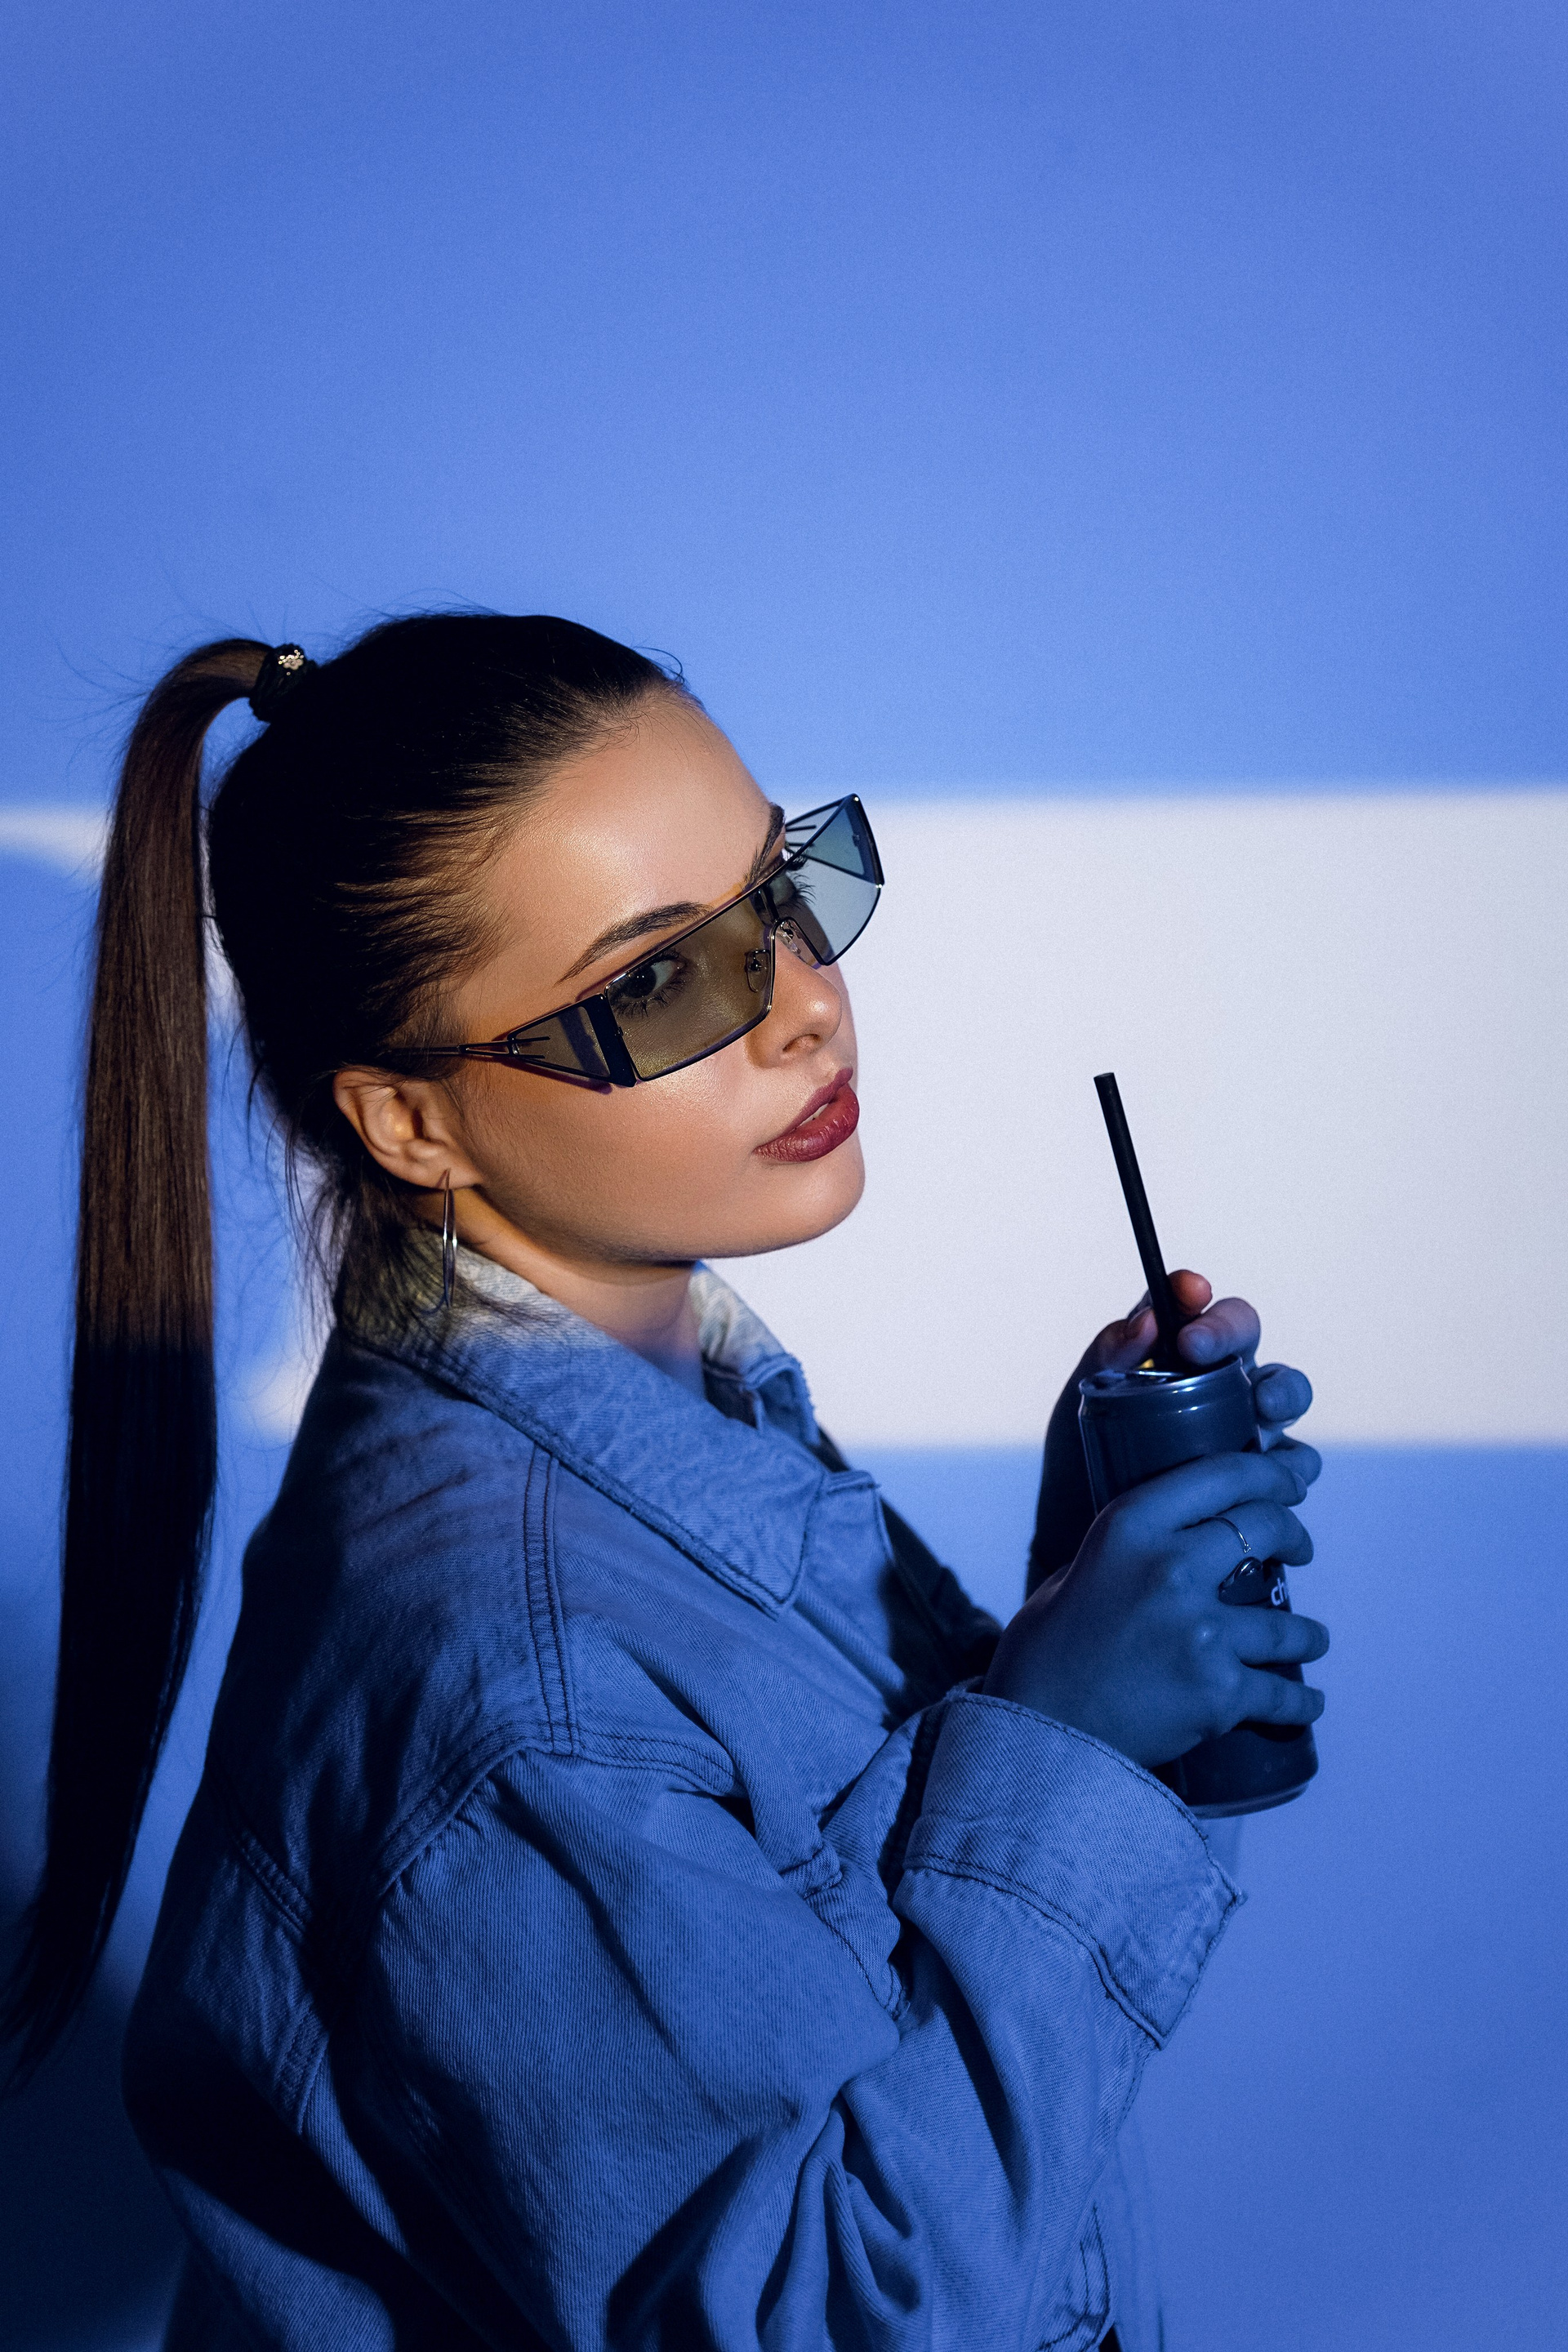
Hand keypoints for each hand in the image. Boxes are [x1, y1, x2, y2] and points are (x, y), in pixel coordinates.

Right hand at [987, 1444, 1328, 1766]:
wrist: (1037, 1734)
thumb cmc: (1046, 1653)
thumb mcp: (1075, 1574)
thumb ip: (1125, 1555)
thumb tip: (1171, 1545)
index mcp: (1130, 1527)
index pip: (1224, 1474)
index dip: (1273, 1471)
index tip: (1295, 1478)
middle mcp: (1171, 1567)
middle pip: (1266, 1527)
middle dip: (1294, 1535)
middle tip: (1300, 1550)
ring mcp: (1200, 1630)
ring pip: (1287, 1622)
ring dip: (1307, 1633)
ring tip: (1310, 1638)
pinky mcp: (1218, 1691)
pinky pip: (1282, 1693)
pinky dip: (1300, 1703)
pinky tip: (1308, 1703)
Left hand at [1027, 1271, 1312, 1590]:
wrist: (1089, 1547)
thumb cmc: (1084, 1467)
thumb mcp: (1083, 1408)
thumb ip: (1108, 1358)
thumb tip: (1148, 1317)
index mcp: (1174, 1355)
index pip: (1194, 1308)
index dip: (1195, 1295)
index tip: (1186, 1295)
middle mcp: (1218, 1382)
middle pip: (1248, 1338)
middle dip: (1235, 1334)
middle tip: (1202, 1351)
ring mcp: (1247, 1427)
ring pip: (1286, 1394)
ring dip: (1281, 1393)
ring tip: (1261, 1413)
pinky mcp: (1266, 1480)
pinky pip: (1296, 1464)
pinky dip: (1291, 1465)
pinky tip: (1273, 1478)